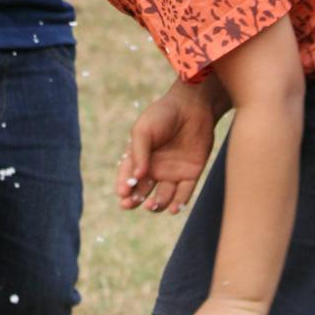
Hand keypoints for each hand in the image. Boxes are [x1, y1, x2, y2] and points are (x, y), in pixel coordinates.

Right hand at [115, 83, 221, 214]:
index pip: (127, 178)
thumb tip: (136, 177)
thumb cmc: (163, 115)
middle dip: (134, 201)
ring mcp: (172, 173)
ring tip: (152, 204)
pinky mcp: (190, 174)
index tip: (122, 193)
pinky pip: (183, 194)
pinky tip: (172, 208)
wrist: (193, 106)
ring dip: (156, 205)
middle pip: (141, 192)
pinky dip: (178, 204)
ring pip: (162, 197)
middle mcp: (154, 169)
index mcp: (139, 158)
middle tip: (130, 204)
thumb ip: (138, 153)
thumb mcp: (144, 130)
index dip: (123, 187)